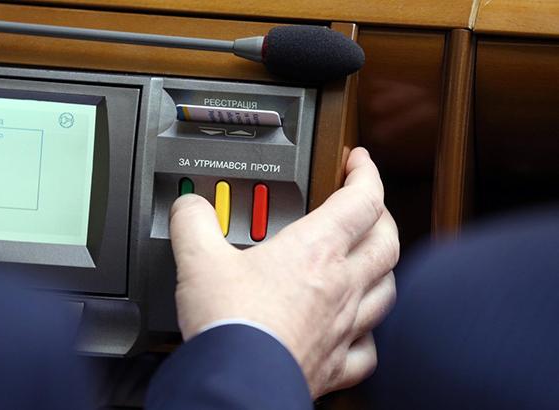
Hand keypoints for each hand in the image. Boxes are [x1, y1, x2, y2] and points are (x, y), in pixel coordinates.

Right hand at [169, 147, 398, 396]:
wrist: (236, 381)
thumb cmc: (230, 324)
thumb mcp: (199, 260)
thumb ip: (193, 222)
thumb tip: (188, 206)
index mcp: (315, 252)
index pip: (361, 199)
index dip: (366, 172)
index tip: (358, 160)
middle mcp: (340, 286)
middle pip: (387, 241)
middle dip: (382, 215)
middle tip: (368, 205)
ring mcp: (343, 327)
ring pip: (386, 290)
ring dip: (383, 269)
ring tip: (370, 261)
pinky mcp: (335, 364)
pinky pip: (367, 349)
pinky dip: (368, 335)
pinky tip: (357, 331)